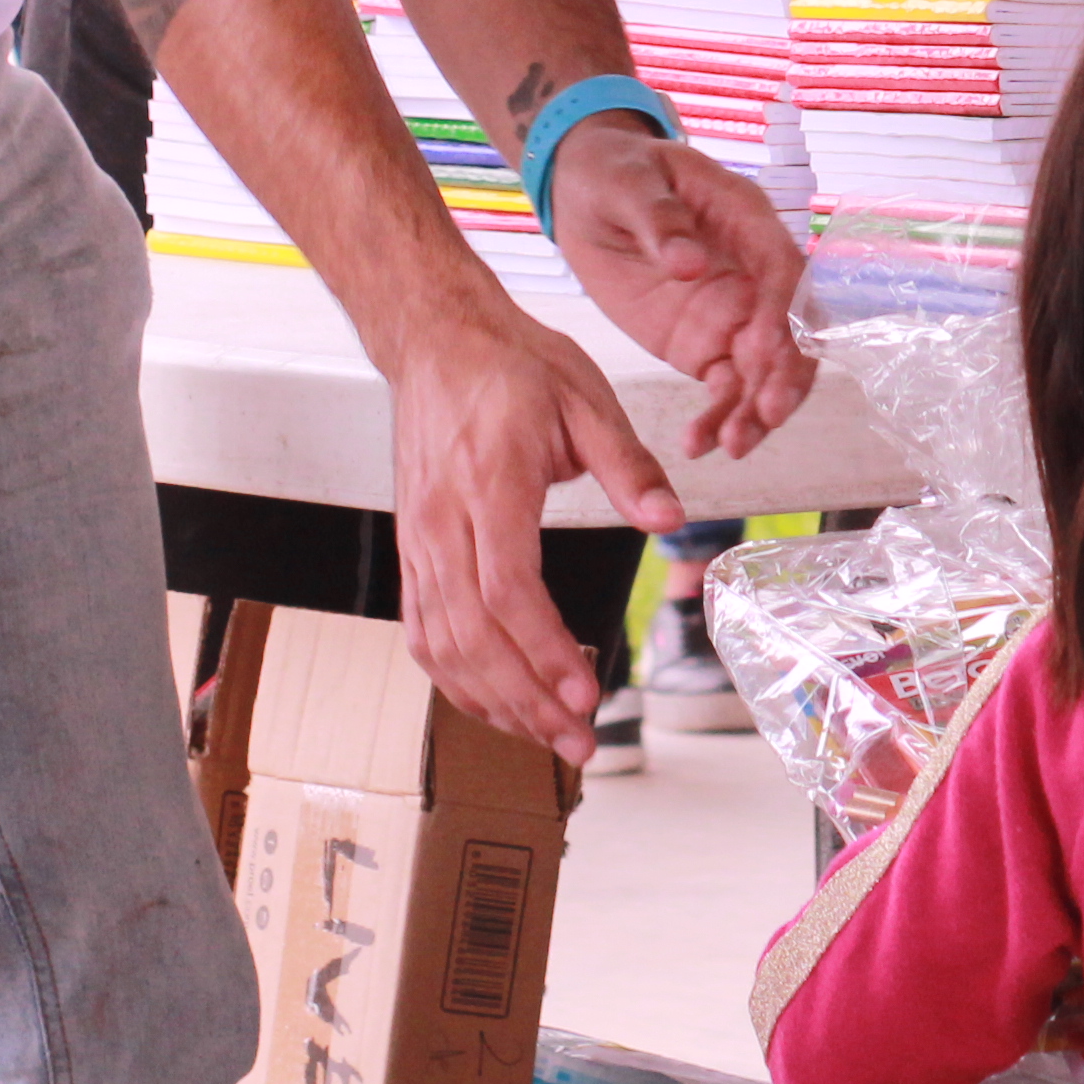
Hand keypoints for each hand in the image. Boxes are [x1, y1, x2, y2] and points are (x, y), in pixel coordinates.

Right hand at [373, 285, 683, 763]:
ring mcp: (418, 540)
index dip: (542, 649)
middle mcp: (441, 521)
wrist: (436, 340)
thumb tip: (671, 521)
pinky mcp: (411, 550)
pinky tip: (499, 703)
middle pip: (473, 634)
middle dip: (527, 699)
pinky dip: (459, 679)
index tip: (584, 690)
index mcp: (488, 483)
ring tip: (549, 736)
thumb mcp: (586, 398)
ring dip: (494, 700)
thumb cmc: (512, 366)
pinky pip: (425, 631)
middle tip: (581, 742)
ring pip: (442, 643)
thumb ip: (628, 463)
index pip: (506, 588)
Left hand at [550, 120, 816, 459]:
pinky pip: (725, 388)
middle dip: (784, 374)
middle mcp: (752, 273)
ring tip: (732, 446)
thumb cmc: (616, 173)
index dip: (780, 311)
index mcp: (747, 221)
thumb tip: (688, 263)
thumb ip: (659, 220)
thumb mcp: (629, 183)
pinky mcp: (706, 345)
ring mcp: (733, 314)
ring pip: (764, 370)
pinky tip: (700, 446)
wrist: (585, 195)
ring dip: (756, 409)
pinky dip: (720, 419)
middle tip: (764, 414)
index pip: (782, 270)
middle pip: (790, 329)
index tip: (760, 349)